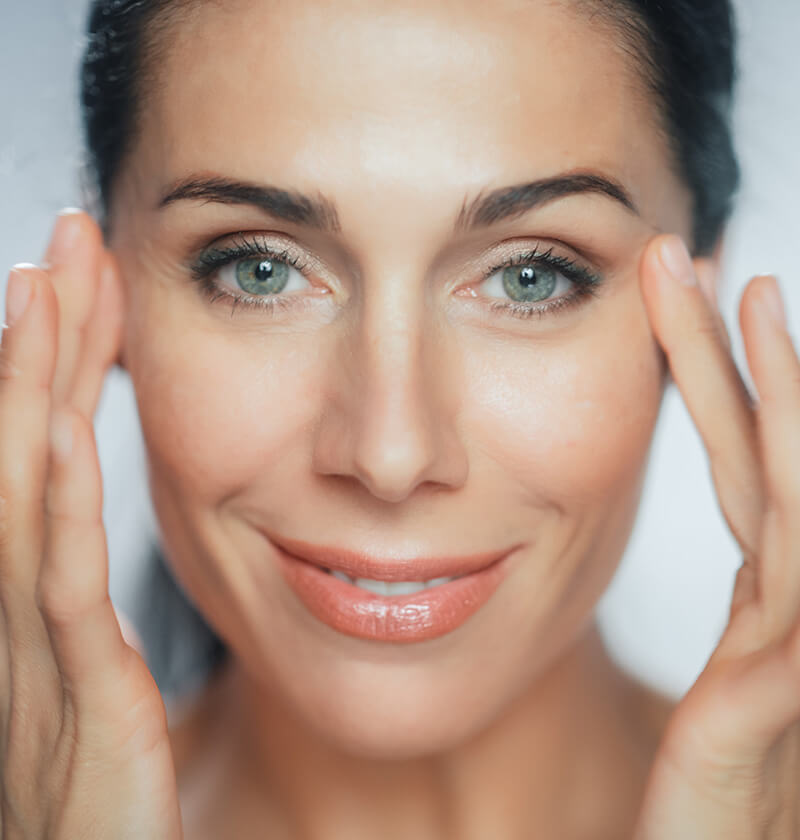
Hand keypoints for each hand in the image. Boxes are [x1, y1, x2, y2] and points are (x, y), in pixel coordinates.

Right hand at [0, 211, 182, 838]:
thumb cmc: (102, 802)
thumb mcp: (102, 688)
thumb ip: (94, 621)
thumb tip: (93, 568)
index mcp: (39, 596)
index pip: (43, 450)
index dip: (57, 363)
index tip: (81, 284)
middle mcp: (21, 600)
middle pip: (23, 442)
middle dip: (43, 338)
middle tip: (65, 242)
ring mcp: (34, 639)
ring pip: (25, 483)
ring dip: (32, 382)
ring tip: (44, 287)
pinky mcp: (74, 684)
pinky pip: (56, 568)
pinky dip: (48, 489)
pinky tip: (49, 419)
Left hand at [632, 234, 799, 837]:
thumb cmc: (700, 821)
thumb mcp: (705, 720)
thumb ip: (696, 650)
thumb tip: (671, 580)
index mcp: (760, 614)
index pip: (737, 476)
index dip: (718, 390)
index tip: (678, 305)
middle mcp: (788, 614)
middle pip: (762, 461)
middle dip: (733, 360)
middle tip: (691, 262)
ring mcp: (795, 647)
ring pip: (790, 494)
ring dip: (774, 393)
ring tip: (748, 297)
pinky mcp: (774, 690)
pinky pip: (790, 570)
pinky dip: (789, 481)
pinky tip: (779, 405)